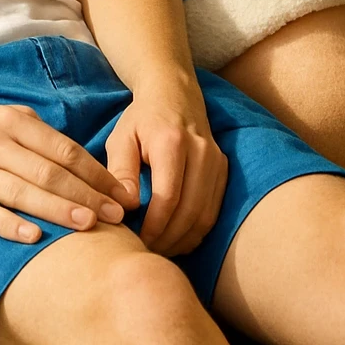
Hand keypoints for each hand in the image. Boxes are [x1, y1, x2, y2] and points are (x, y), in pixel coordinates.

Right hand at [0, 98, 140, 244]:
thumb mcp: (1, 117)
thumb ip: (36, 136)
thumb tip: (81, 163)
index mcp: (13, 120)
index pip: (64, 149)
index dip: (95, 173)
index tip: (120, 193)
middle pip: (50, 171)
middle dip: (87, 194)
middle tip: (116, 215)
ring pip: (23, 191)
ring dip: (58, 209)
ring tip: (88, 225)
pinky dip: (10, 224)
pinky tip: (33, 237)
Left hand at [104, 83, 228, 256]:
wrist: (174, 93)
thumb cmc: (141, 119)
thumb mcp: (121, 138)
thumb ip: (121, 172)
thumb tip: (126, 207)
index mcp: (172, 142)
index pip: (168, 197)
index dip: (154, 226)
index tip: (137, 241)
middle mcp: (200, 151)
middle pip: (190, 211)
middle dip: (168, 239)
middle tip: (148, 252)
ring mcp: (216, 160)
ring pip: (206, 215)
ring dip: (184, 240)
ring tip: (161, 249)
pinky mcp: (223, 169)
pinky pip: (214, 210)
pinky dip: (197, 231)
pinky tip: (178, 239)